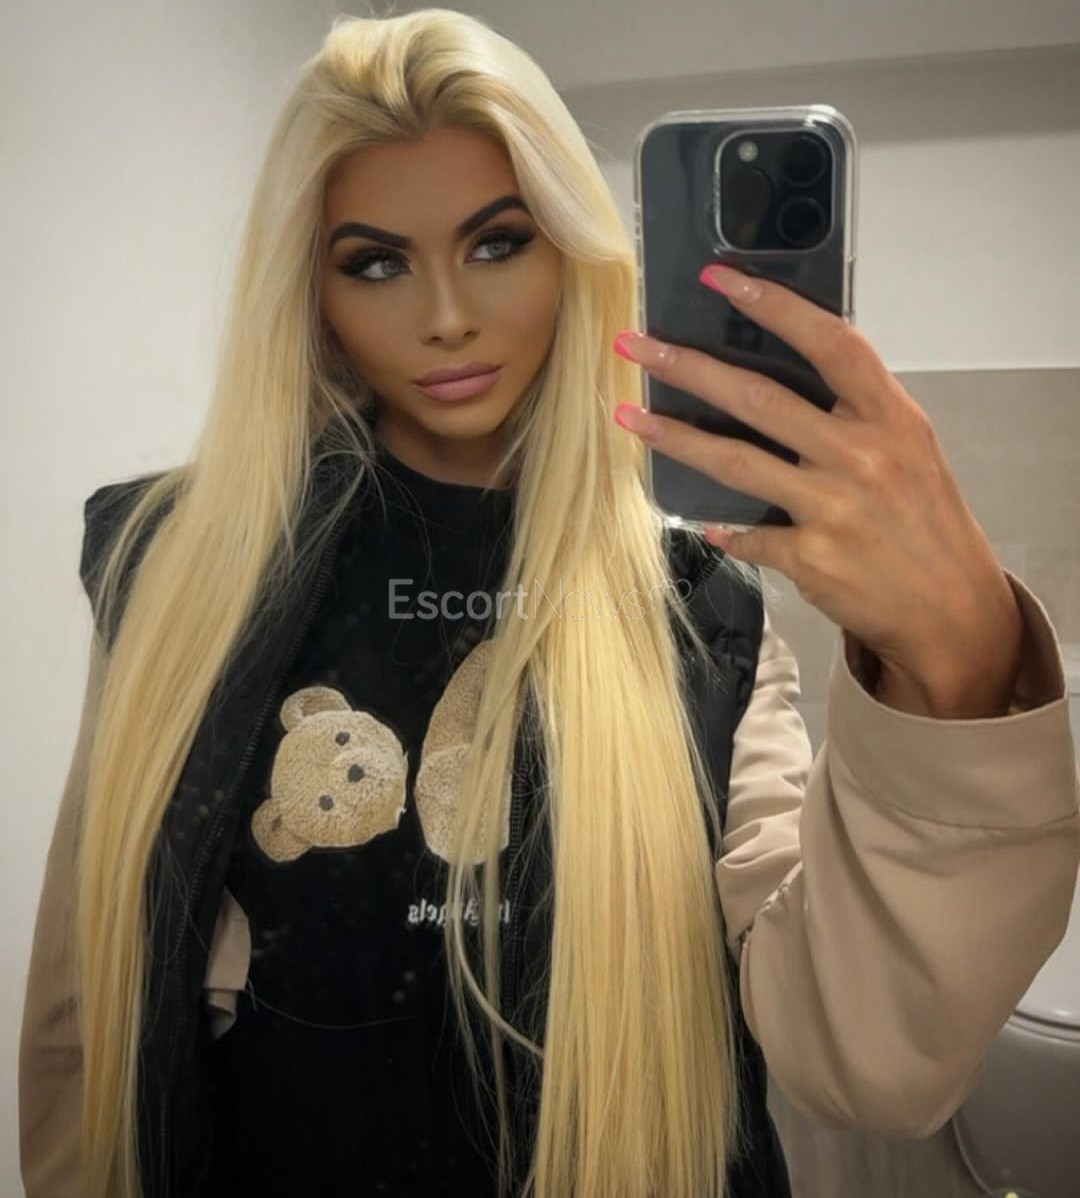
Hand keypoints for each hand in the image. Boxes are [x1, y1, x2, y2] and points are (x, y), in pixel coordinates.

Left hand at [611, 263, 1022, 718]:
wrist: (951, 607)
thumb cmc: (924, 520)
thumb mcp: (909, 449)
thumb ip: (853, 412)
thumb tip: (776, 382)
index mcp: (890, 416)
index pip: (828, 342)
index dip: (773, 305)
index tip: (720, 279)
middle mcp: (861, 455)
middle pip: (759, 398)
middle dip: (688, 366)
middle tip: (635, 345)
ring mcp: (833, 507)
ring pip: (734, 461)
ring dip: (673, 436)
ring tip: (627, 416)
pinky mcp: (810, 557)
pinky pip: (746, 533)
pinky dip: (721, 527)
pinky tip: (700, 520)